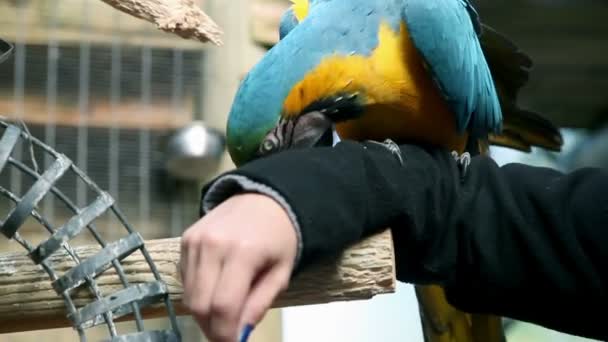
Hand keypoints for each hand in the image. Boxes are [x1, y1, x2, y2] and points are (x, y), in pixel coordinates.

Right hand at [180, 193, 297, 341]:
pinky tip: (216, 288)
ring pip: (189, 295)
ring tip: (225, 313)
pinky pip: (185, 279)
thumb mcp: (281, 272)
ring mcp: (195, 240)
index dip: (225, 334)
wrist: (264, 198)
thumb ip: (259, 304)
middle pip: (200, 304)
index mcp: (243, 252)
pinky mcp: (186, 239)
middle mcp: (213, 245)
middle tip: (228, 333)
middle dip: (212, 328)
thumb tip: (240, 335)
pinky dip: (197, 293)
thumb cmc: (279, 237)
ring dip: (204, 313)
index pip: (223, 306)